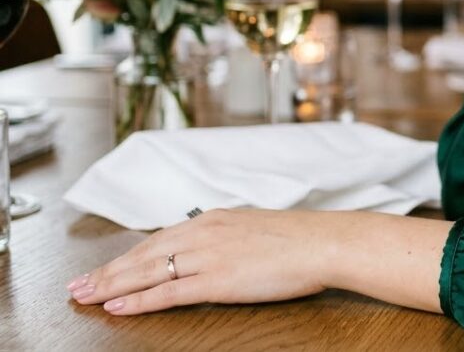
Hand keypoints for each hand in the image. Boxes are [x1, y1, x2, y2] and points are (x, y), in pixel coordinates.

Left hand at [65, 209, 336, 314]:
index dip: (126, 256)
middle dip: (107, 271)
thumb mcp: (255, 229)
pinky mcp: (217, 279)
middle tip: (77, 285)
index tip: (104, 268)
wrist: (322, 241)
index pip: (158, 238)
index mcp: (214, 219)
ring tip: (85, 296)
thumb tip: (215, 250)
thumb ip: (228, 238)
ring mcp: (209, 255)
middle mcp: (205, 232)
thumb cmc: (299, 239)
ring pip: (147, 271)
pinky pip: (168, 291)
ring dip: (111, 285)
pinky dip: (139, 300)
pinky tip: (118, 307)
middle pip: (144, 254)